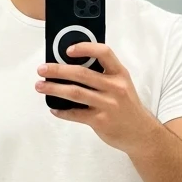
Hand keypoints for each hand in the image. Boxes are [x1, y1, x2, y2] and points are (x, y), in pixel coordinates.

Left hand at [35, 42, 157, 153]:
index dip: (85, 48)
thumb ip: (104, 75)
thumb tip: (72, 66)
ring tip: (40, 86)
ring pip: (75, 93)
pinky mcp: (101, 121)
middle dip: (58, 70)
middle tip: (42, 69)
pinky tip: (54, 108)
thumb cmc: (127, 106)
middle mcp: (115, 87)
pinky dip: (62, 111)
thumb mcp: (122, 84)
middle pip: (82, 74)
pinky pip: (76, 114)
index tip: (67, 50)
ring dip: (54, 89)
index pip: (104, 53)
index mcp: (120, 74)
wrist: (141, 133)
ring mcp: (108, 105)